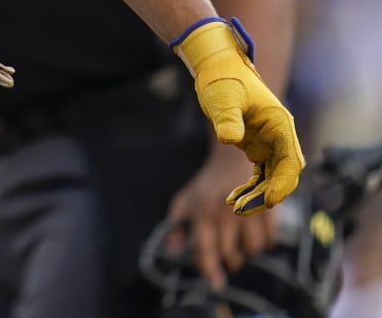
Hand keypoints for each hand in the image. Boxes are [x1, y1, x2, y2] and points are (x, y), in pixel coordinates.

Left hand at [162, 141, 279, 288]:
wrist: (232, 159)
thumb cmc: (206, 187)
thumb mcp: (184, 202)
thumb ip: (175, 227)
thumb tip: (171, 251)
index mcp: (202, 212)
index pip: (204, 248)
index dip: (208, 269)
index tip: (215, 284)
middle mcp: (225, 213)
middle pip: (230, 255)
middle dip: (230, 261)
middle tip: (229, 254)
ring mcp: (248, 210)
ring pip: (253, 250)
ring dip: (248, 251)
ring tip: (241, 238)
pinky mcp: (268, 209)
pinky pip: (270, 241)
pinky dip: (264, 243)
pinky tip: (256, 231)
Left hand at [173, 18, 304, 212]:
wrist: (216, 67)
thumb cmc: (223, 79)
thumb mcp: (223, 98)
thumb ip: (228, 119)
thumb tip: (230, 139)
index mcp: (281, 125)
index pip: (291, 163)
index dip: (282, 185)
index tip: (268, 202)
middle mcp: (280, 137)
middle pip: (283, 175)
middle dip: (266, 195)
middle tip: (241, 209)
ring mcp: (270, 143)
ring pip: (272, 178)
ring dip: (258, 195)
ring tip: (235, 207)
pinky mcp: (256, 147)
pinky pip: (260, 174)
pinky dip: (250, 188)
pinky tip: (233, 199)